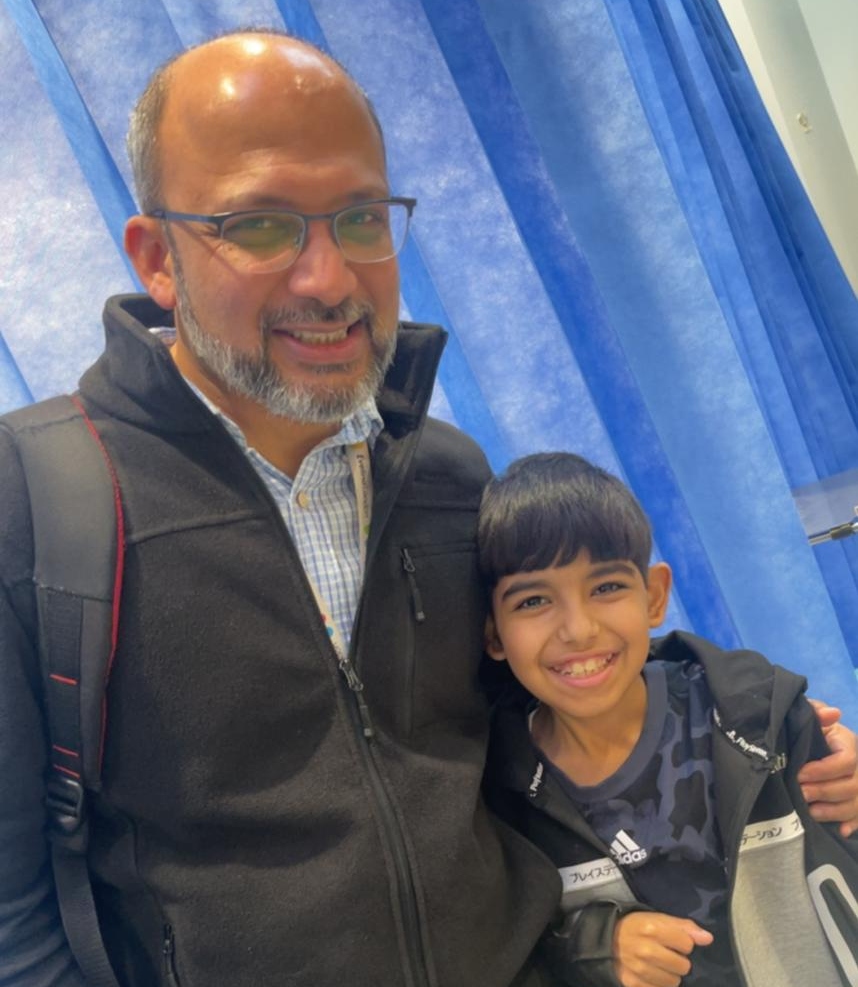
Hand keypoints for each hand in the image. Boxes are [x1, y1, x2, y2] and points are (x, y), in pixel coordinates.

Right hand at [613, 911, 711, 986]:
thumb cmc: (636, 927)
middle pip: (683, 966)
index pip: (687, 944)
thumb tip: (708, 939)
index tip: (673, 941)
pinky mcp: (634, 985)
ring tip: (659, 966)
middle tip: (666, 955)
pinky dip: (658, 985)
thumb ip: (684, 927)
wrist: (606, 940)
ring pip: (674, 982)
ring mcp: (640, 970)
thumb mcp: (657, 918)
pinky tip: (651, 975)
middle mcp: (646, 950)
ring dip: (669, 975)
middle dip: (678, 961)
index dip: (682, 943)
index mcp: (652, 929)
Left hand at [799, 700, 857, 836]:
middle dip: (825, 792)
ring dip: (834, 811)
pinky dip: (852, 824)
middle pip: (852, 786)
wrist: (809, 740)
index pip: (847, 761)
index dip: (825, 770)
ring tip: (811, 811)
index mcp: (848, 745)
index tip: (800, 773)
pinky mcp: (855, 801)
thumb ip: (815, 711)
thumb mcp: (809, 715)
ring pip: (856, 803)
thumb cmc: (809, 728)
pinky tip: (841, 831)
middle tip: (801, 794)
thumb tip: (832, 713)